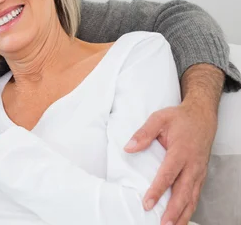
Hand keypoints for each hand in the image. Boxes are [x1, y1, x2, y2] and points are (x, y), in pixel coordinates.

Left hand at [125, 101, 216, 224]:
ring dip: (182, 214)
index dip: (157, 190)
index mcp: (181, 151)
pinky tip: (181, 218)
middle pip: (183, 192)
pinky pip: (195, 195)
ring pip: (192, 197)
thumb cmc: (180, 118)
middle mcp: (192, 165)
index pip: (168, 175)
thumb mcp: (159, 118)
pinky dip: (189, 208)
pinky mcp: (201, 175)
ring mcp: (198, 171)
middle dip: (173, 210)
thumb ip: (144, 133)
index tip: (147, 203)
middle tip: (161, 223)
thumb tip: (129, 147)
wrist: (202, 116)